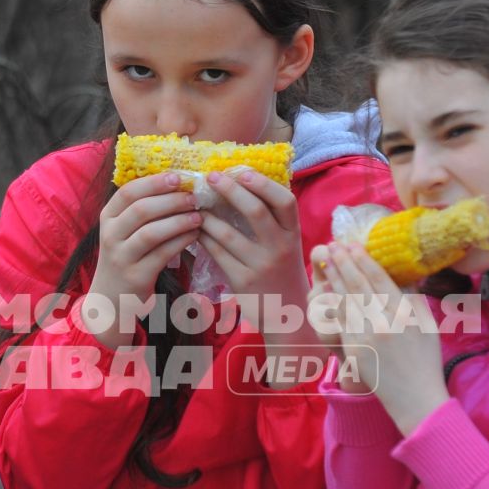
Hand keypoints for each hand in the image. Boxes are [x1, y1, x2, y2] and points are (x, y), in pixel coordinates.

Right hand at [82, 172, 201, 348]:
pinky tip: (195, 235)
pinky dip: (181, 242)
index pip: (128, 192)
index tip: (178, 176)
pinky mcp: (136, 276)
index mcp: (108, 217)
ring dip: (178, 221)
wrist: (111, 299)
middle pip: (141, 210)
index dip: (154, 182)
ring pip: (151, 232)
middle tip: (195, 197)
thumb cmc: (125, 258)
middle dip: (171, 200)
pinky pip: (162, 254)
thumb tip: (177, 184)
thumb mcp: (124, 231)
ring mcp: (121, 257)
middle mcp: (110, 235)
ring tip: (199, 216)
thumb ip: (143, 210)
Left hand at [194, 166, 306, 305]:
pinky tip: (195, 229)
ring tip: (194, 204)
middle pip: (256, 211)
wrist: (288, 316)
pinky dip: (204, 238)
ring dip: (208, 216)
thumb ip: (274, 222)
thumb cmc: (283, 273)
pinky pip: (217, 254)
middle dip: (231, 190)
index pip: (285, 202)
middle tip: (211, 177)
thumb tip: (242, 186)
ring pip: (229, 233)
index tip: (242, 172)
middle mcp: (281, 248)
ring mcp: (262, 266)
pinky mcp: (243, 282)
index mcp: (294, 235)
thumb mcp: (288, 247)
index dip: (263, 184)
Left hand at [315, 242, 447, 431]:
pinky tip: (324, 289)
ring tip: (326, 260)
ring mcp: (367, 336)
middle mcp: (385, 321)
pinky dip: (331, 303)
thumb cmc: (425, 360)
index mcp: (405, 313)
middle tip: (333, 245)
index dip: (364, 261)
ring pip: (346, 300)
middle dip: (344, 263)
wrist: (415, 396)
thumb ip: (414, 299)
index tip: (353, 245)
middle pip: (359, 285)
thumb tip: (405, 274)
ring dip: (334, 278)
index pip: (380, 280)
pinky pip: (340, 321)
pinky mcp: (354, 349)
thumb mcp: (427, 325)